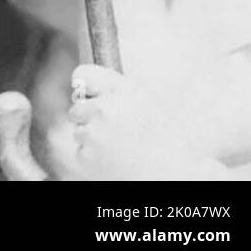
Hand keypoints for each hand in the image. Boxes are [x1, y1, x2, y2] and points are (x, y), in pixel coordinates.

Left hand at [69, 64, 219, 179]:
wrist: (172, 176)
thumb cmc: (166, 141)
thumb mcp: (150, 104)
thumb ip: (118, 90)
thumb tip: (78, 81)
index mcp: (123, 91)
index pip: (85, 74)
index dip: (84, 84)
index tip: (85, 90)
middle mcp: (104, 108)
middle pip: (78, 107)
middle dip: (91, 119)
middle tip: (115, 133)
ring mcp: (93, 133)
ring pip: (79, 131)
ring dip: (93, 138)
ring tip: (120, 148)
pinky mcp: (85, 155)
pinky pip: (81, 151)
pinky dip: (92, 156)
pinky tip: (114, 161)